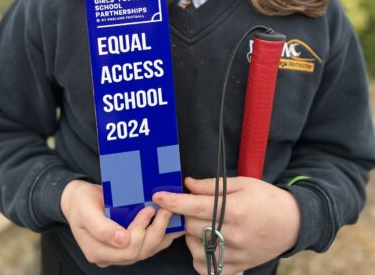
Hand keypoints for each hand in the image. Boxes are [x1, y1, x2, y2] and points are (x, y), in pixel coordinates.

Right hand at [61, 180, 183, 266]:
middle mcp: (111, 256)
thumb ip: (101, 228)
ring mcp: (120, 251)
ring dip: (161, 233)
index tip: (148, 209)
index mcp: (98, 251)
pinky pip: (149, 244)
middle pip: (140, 252)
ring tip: (170, 214)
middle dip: (156, 231)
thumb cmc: (81, 202)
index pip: (127, 250)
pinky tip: (173, 224)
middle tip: (165, 210)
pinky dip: (162, 235)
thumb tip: (122, 240)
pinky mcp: (129, 243)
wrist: (78, 199)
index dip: (141, 230)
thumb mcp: (86, 211)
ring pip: (147, 250)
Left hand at [153, 176, 300, 274]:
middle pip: (192, 226)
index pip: (196, 206)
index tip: (158, 195)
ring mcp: (235, 254)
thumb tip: (187, 184)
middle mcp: (234, 234)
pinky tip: (206, 243)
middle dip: (186, 214)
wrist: (292, 223)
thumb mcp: (242, 183)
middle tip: (191, 206)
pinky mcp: (237, 268)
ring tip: (203, 223)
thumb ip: (212, 185)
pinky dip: (199, 256)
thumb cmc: (266, 198)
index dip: (174, 201)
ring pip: (195, 248)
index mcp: (235, 210)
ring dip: (191, 235)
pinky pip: (206, 268)